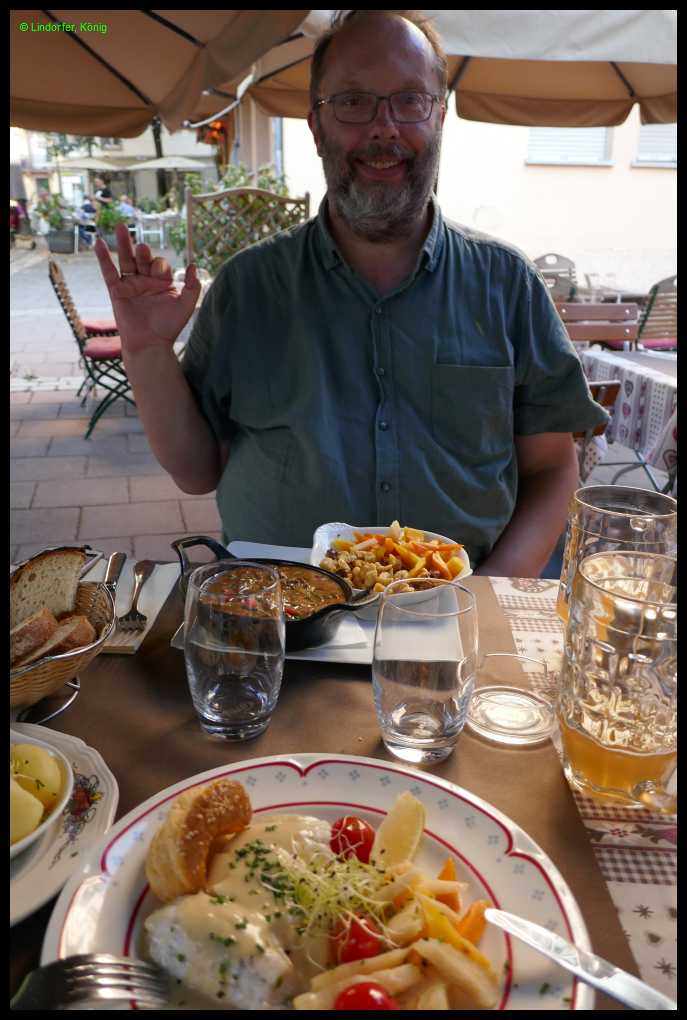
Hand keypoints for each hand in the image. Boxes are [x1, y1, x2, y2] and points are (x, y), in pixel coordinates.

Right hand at [94, 223, 200, 355]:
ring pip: (125, 260)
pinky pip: (108, 272)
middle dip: (142, 253)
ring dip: (123, 244)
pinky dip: (103, 258)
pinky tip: (98, 243)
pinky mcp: (116, 292)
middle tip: (142, 248)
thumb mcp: (186, 305)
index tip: (160, 274)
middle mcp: (145, 281)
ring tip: (122, 227)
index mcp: (161, 282)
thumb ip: (192, 286)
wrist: (150, 344)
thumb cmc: (169, 327)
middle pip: (142, 259)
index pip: (159, 265)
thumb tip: (194, 265)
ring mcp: (130, 285)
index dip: (160, 266)